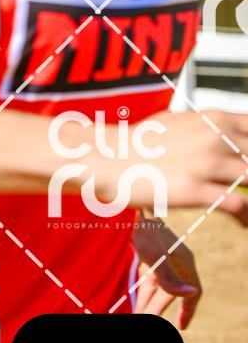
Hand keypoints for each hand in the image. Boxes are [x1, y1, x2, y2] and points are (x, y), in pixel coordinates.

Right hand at [90, 110, 247, 225]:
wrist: (108, 158)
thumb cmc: (139, 142)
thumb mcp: (177, 122)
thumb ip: (206, 127)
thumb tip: (221, 131)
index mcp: (214, 119)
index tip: (247, 161)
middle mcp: (215, 138)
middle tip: (245, 182)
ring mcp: (206, 164)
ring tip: (247, 209)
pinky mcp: (195, 191)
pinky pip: (238, 204)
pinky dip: (246, 216)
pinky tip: (242, 222)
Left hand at [132, 214, 200, 329]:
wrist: (130, 209)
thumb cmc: (144, 231)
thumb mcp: (156, 256)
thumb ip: (170, 278)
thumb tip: (191, 294)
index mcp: (184, 261)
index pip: (194, 292)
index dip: (188, 309)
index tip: (181, 325)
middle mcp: (177, 261)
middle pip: (172, 292)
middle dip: (160, 309)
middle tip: (147, 323)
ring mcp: (164, 258)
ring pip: (160, 287)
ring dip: (150, 302)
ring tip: (139, 316)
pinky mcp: (151, 255)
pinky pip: (151, 279)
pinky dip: (145, 291)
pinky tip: (137, 299)